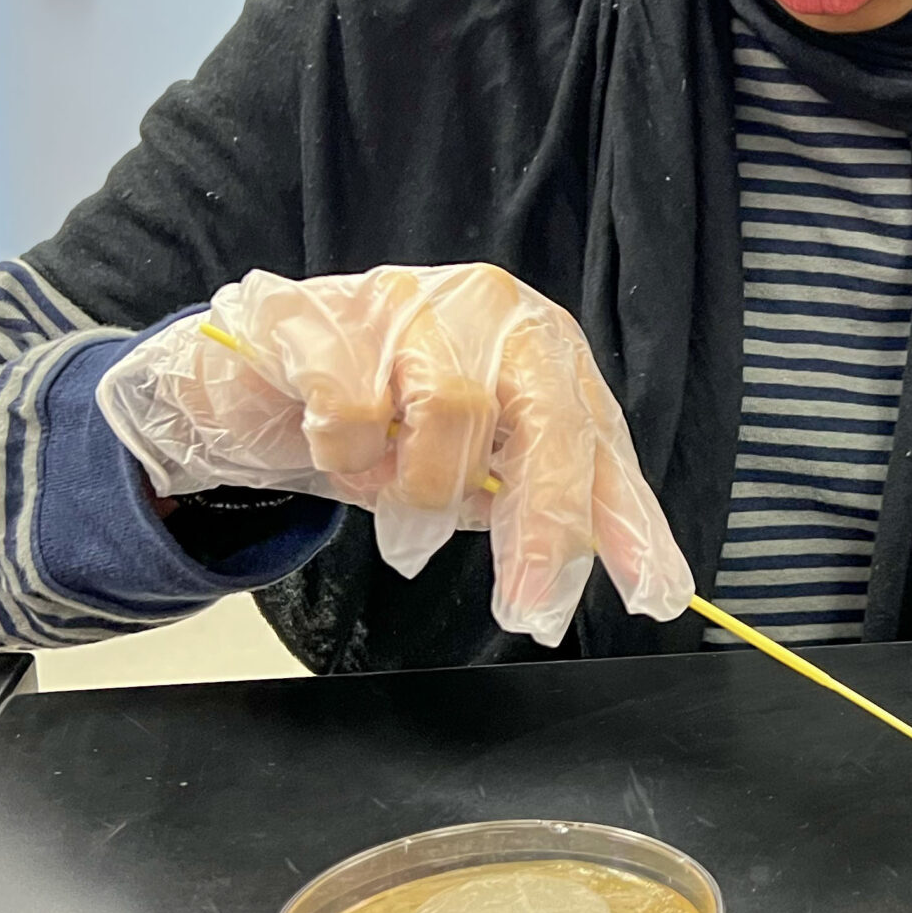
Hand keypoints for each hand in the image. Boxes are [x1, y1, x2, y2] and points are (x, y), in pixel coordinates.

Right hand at [97, 263, 692, 645]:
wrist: (257, 370)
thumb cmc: (385, 416)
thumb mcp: (474, 464)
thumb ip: (533, 506)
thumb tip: (592, 576)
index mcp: (542, 344)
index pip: (599, 437)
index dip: (627, 518)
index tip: (654, 593)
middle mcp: (491, 309)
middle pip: (546, 419)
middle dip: (544, 527)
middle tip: (528, 610)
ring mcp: (409, 302)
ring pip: (452, 413)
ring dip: (418, 489)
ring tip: (391, 497)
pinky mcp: (325, 317)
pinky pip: (353, 413)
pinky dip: (349, 459)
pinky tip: (342, 454)